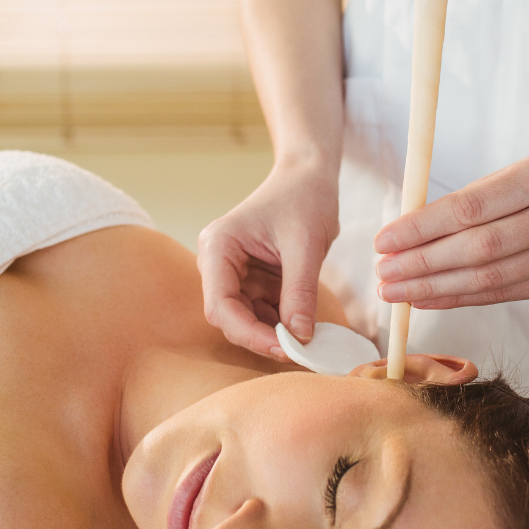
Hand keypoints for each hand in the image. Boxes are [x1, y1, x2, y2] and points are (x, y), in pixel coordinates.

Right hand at [198, 159, 339, 359]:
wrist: (310, 176)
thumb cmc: (304, 197)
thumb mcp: (305, 244)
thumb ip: (300, 291)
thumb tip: (300, 337)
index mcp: (218, 247)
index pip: (220, 305)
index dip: (249, 333)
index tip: (285, 348)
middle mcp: (218, 262)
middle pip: (229, 317)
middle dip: (261, 336)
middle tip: (299, 352)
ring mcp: (234, 272)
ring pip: (245, 318)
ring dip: (273, 333)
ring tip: (306, 341)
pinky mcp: (252, 279)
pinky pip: (261, 310)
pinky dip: (281, 323)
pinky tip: (303, 328)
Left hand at [373, 151, 528, 308]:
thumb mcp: (511, 174)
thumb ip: (465, 203)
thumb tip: (403, 237)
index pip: (471, 209)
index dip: (422, 228)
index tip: (385, 241)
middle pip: (479, 249)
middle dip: (423, 264)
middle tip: (384, 272)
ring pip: (489, 278)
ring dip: (435, 288)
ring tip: (396, 291)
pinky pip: (502, 294)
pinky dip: (459, 298)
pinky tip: (428, 299)